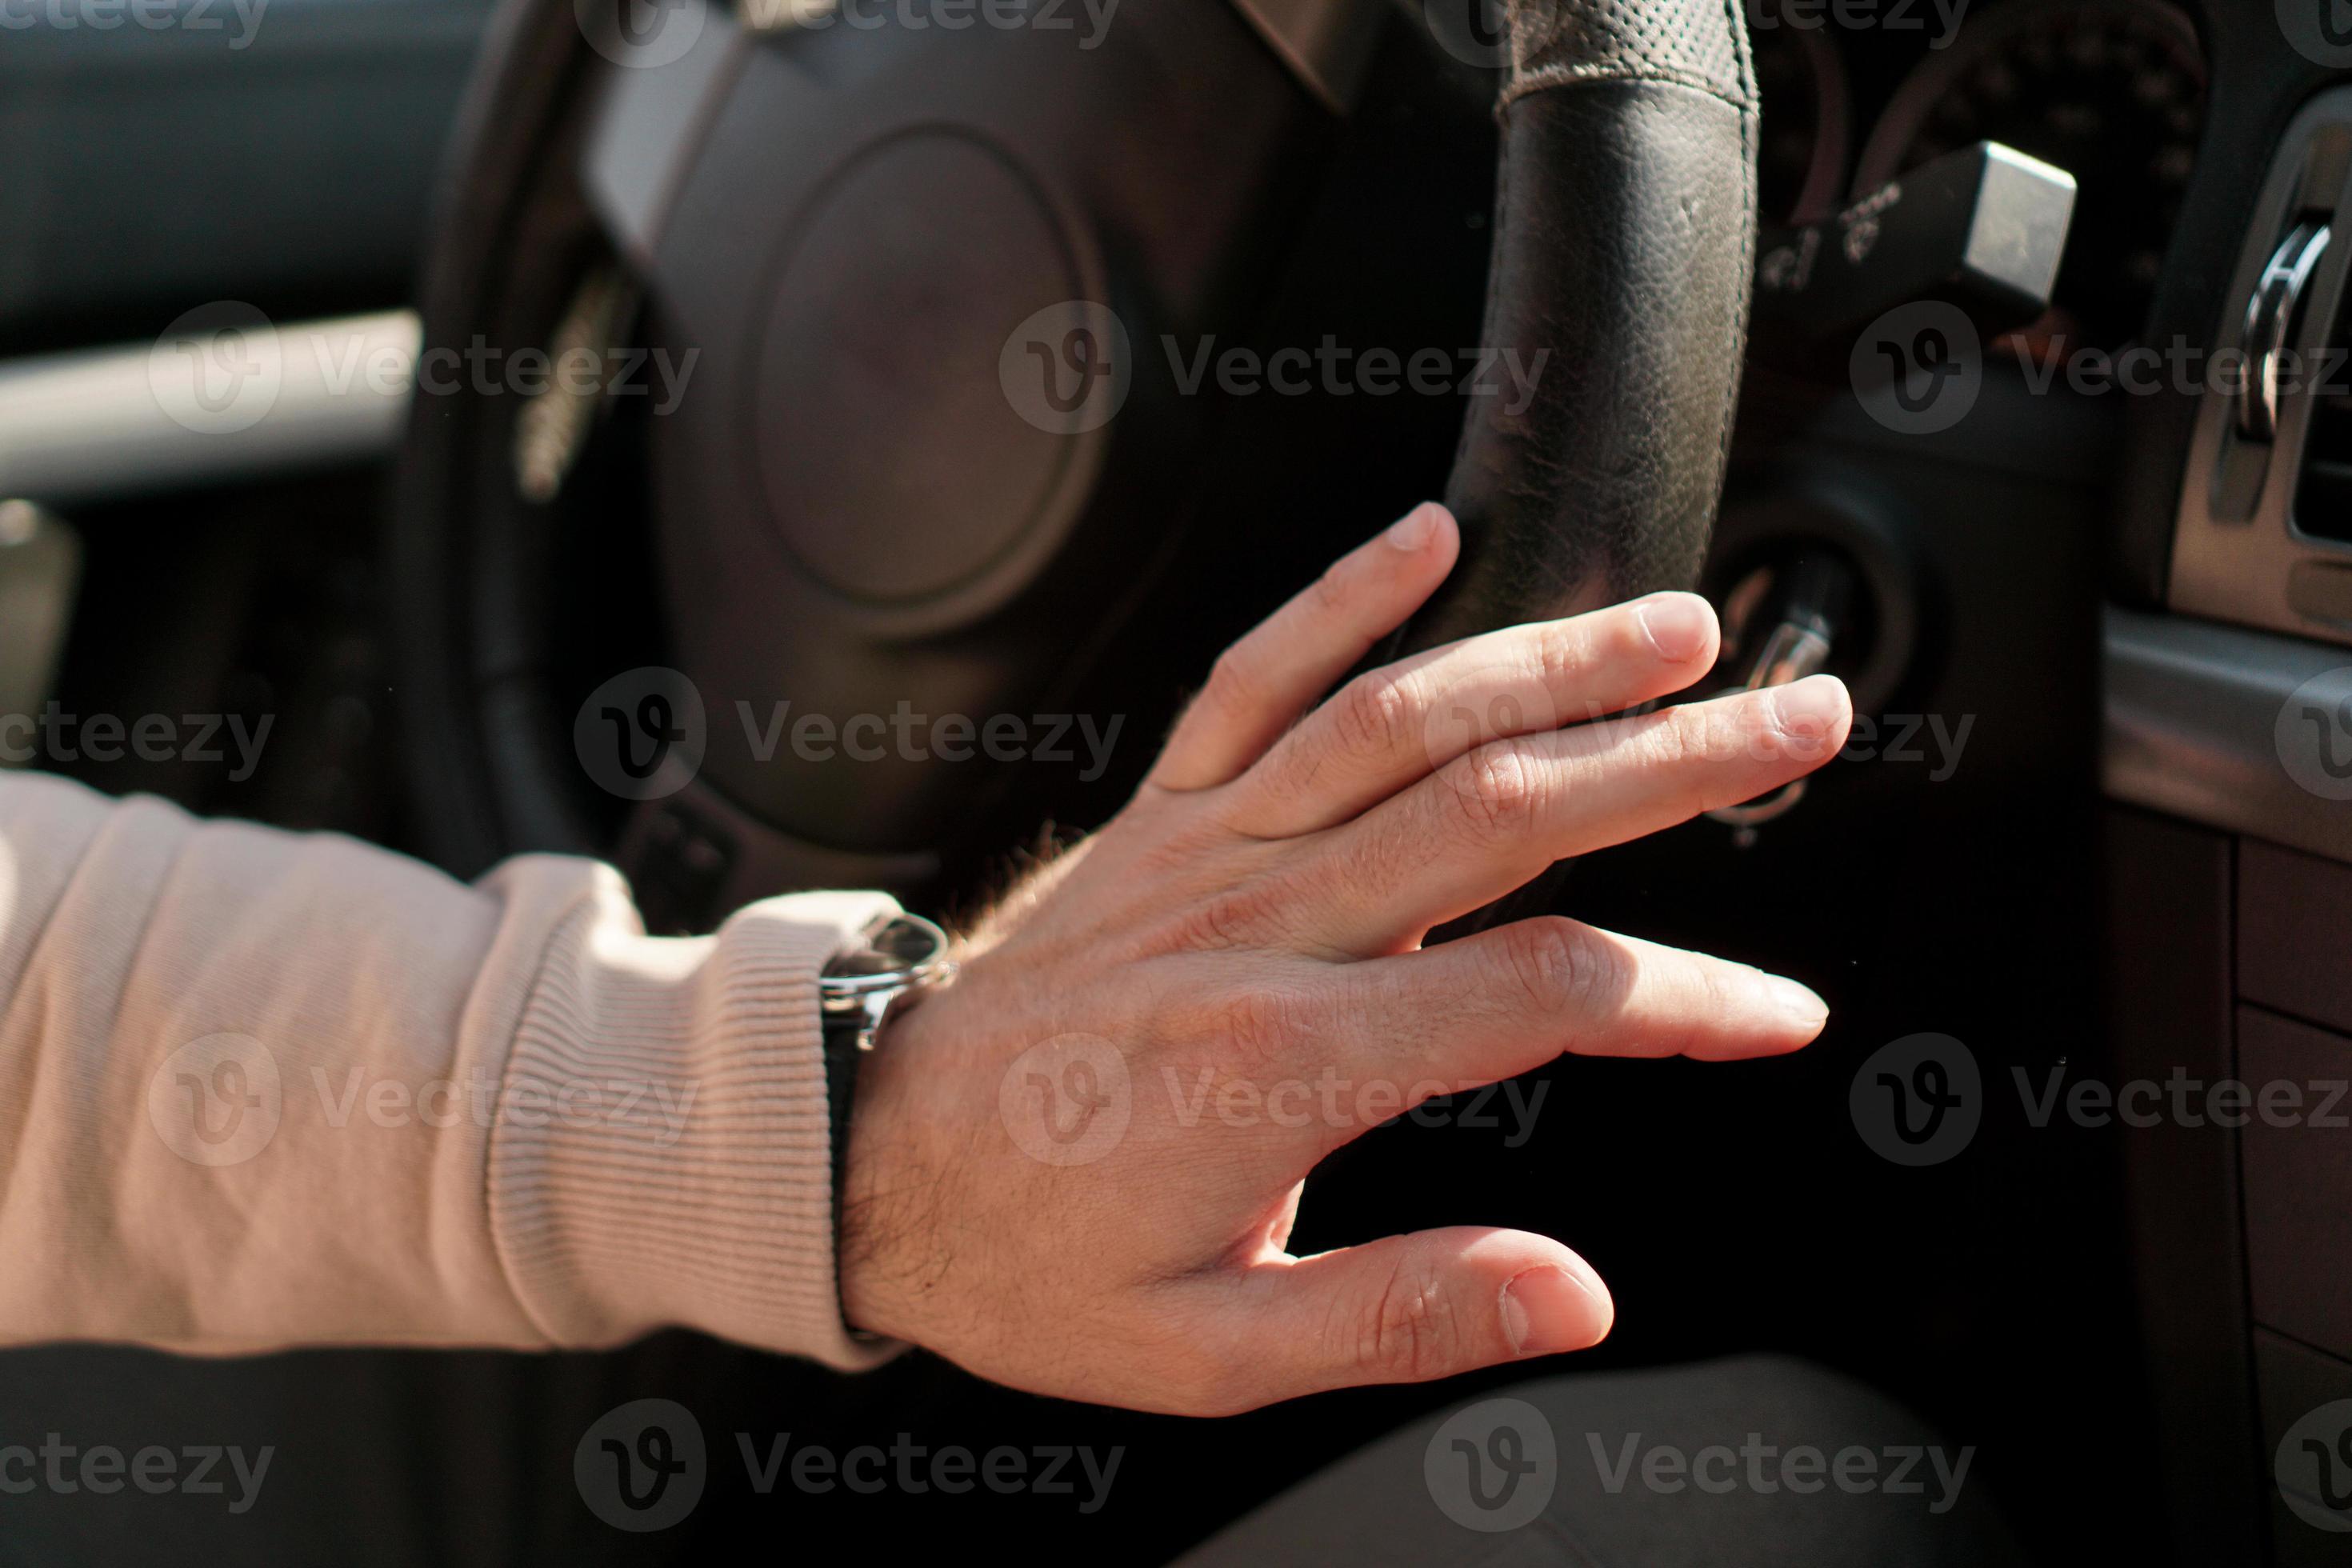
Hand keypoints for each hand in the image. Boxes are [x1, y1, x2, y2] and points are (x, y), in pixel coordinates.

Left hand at [839, 503, 1851, 1414]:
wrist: (865, 1162)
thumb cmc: (1030, 1258)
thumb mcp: (1210, 1351)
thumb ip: (1400, 1316)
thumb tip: (1576, 1297)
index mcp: (1287, 1064)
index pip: (1542, 998)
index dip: (1686, 998)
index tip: (1780, 1013)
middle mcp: (1255, 926)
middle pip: (1501, 811)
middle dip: (1670, 758)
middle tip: (1801, 720)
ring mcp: (1204, 849)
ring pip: (1398, 720)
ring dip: (1551, 660)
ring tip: (1679, 627)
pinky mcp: (1160, 813)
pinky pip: (1251, 677)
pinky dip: (1340, 598)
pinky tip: (1430, 537)